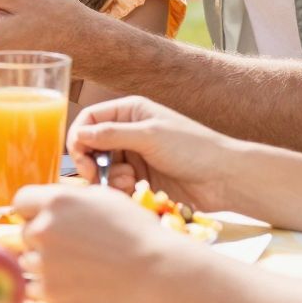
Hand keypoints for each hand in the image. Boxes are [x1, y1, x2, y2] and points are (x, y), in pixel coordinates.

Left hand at [13, 185, 205, 302]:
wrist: (157, 271)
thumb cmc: (136, 232)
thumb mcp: (104, 198)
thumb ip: (69, 197)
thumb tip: (49, 203)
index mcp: (56, 201)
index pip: (20, 201)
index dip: (32, 210)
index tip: (44, 218)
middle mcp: (44, 229)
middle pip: (24, 232)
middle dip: (43, 238)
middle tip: (73, 247)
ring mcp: (45, 263)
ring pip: (26, 261)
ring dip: (44, 263)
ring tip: (78, 267)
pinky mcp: (51, 293)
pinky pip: (33, 287)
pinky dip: (47, 287)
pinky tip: (73, 283)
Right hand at [65, 95, 237, 213]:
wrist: (224, 178)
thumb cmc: (192, 148)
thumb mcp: (149, 135)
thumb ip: (111, 134)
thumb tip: (78, 134)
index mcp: (129, 112)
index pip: (88, 119)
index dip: (78, 137)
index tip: (80, 156)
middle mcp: (128, 132)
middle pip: (90, 147)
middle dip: (91, 162)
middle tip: (96, 176)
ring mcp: (134, 157)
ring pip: (102, 169)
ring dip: (108, 178)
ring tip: (128, 183)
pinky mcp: (141, 180)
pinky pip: (116, 185)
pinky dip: (120, 190)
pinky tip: (136, 190)